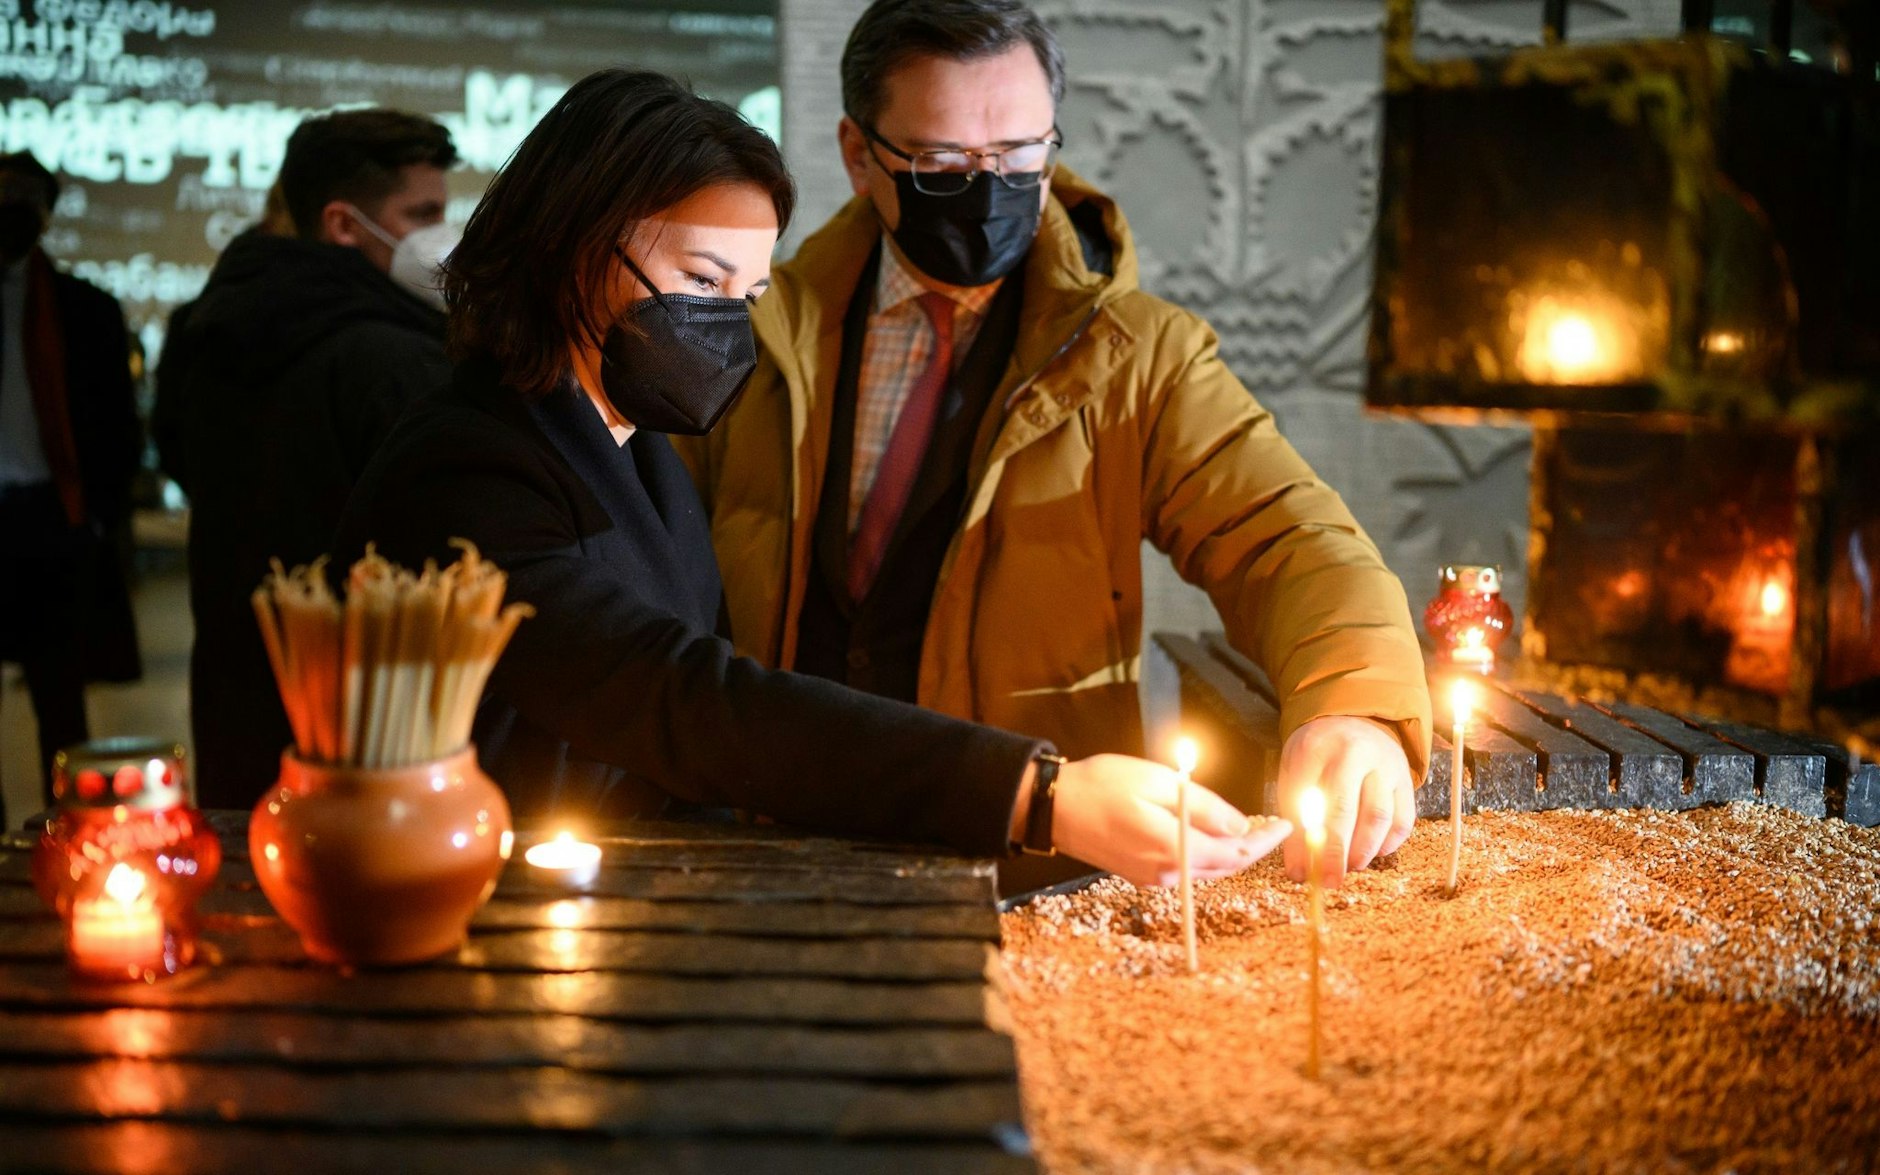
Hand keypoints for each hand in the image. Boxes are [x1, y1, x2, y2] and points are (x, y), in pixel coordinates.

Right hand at [1047, 753, 1291, 887]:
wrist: (1052, 808)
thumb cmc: (1101, 785)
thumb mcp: (1157, 781)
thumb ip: (1202, 805)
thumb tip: (1239, 824)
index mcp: (1174, 848)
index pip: (1235, 852)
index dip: (1265, 839)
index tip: (1286, 824)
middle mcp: (1166, 872)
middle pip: (1225, 866)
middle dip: (1252, 846)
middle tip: (1273, 825)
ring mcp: (1151, 878)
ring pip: (1206, 869)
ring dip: (1230, 851)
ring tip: (1248, 827)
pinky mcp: (1140, 874)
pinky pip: (1185, 868)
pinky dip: (1206, 854)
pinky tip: (1210, 834)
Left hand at [1277, 716, 1415, 886]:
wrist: (1352, 721)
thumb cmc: (1317, 755)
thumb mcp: (1294, 775)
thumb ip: (1295, 819)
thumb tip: (1299, 871)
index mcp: (1318, 749)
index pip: (1312, 802)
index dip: (1307, 843)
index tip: (1302, 874)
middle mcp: (1356, 754)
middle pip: (1349, 811)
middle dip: (1338, 853)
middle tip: (1330, 881)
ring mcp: (1386, 765)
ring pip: (1381, 818)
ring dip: (1364, 851)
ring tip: (1349, 866)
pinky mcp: (1406, 779)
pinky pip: (1403, 820)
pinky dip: (1388, 844)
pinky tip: (1372, 852)